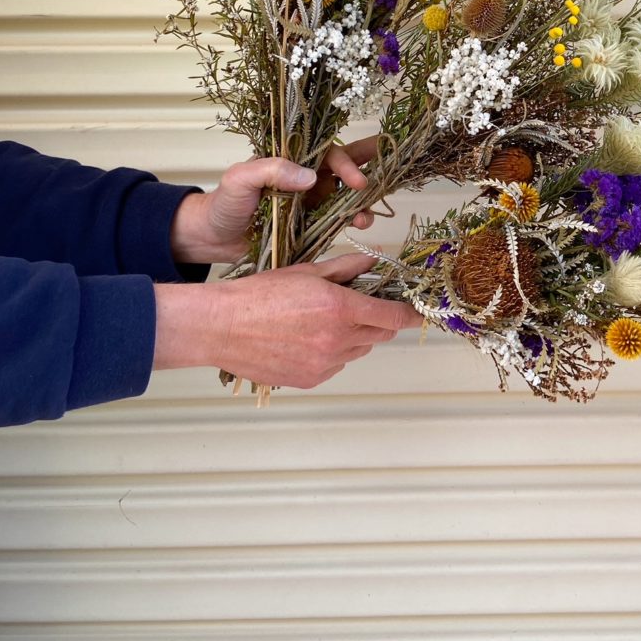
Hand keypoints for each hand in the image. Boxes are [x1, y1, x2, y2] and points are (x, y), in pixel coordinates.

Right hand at [153, 251, 421, 387]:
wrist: (221, 326)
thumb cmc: (259, 294)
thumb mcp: (307, 272)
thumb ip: (346, 268)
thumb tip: (373, 261)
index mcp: (340, 309)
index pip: (393, 317)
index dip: (410, 314)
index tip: (419, 311)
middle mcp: (337, 340)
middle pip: (379, 334)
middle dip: (378, 320)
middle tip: (360, 306)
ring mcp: (324, 364)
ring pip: (358, 350)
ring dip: (353, 336)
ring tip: (322, 320)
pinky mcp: (310, 379)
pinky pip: (335, 365)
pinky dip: (332, 353)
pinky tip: (307, 338)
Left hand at [170, 137, 378, 265]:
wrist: (212, 238)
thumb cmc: (223, 203)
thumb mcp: (240, 178)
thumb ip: (271, 170)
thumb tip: (310, 178)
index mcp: (291, 158)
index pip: (326, 153)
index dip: (345, 164)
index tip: (356, 182)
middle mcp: (305, 176)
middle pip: (343, 165)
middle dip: (368, 168)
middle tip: (387, 174)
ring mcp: (310, 201)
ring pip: (346, 196)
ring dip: (361, 204)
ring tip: (364, 219)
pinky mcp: (309, 224)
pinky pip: (337, 220)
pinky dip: (350, 222)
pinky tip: (356, 228)